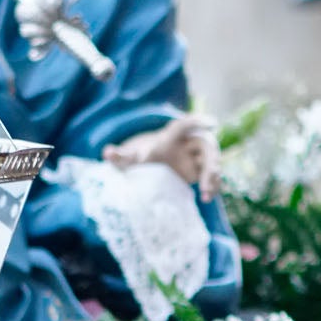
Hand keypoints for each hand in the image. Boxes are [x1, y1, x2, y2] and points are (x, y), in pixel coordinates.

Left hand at [103, 113, 222, 200]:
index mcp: (172, 135)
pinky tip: (207, 198)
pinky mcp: (203, 170)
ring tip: (205, 196)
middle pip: (206, 145)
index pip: (186, 125)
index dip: (198, 122)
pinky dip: (212, 186)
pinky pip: (213, 176)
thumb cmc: (145, 157)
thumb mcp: (133, 157)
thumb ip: (122, 156)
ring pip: (213, 161)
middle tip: (208, 180)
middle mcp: (189, 142)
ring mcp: (198, 156)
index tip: (212, 122)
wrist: (157, 166)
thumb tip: (107, 153)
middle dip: (210, 161)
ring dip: (213, 177)